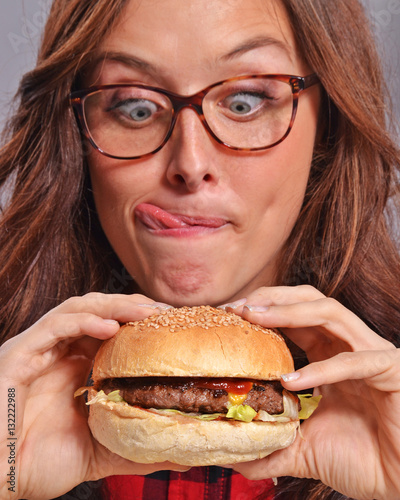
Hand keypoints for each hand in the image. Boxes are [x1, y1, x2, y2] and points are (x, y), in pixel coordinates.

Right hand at [0, 293, 186, 499]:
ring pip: (78, 309)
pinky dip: (83, 321)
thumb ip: (135, 445)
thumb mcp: (100, 450)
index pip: (111, 328)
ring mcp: (40, 350)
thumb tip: (181, 454)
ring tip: (144, 310)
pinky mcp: (20, 354)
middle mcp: (59, 352)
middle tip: (164, 311)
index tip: (172, 323)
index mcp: (76, 366)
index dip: (140, 321)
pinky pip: (53, 327)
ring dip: (113, 305)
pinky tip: (110, 327)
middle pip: (98, 311)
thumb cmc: (39, 464)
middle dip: (132, 306)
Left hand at [222, 285, 399, 499]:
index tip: (229, 312)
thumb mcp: (303, 448)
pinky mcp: (393, 371)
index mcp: (329, 352)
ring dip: (290, 311)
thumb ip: (271, 444)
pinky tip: (293, 381)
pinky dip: (322, 368)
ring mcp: (372, 354)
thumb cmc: (360, 459)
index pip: (293, 314)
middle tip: (238, 307)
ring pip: (330, 312)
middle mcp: (349, 345)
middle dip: (271, 297)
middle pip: (309, 299)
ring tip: (256, 317)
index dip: (261, 307)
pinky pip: (356, 361)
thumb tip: (234, 457)